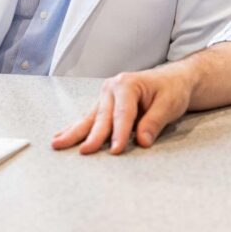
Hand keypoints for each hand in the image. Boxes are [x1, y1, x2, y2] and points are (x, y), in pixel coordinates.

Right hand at [51, 65, 192, 154]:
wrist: (173, 80)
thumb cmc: (171, 89)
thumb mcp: (169, 104)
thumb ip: (154, 122)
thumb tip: (143, 141)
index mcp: (127, 84)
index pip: (123, 113)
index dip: (120, 133)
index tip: (116, 150)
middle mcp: (112, 88)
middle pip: (102, 117)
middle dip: (94, 135)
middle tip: (85, 151)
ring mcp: (105, 96)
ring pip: (90, 118)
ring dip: (74, 132)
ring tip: (57, 143)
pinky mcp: (104, 105)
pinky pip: (89, 119)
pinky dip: (76, 129)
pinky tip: (61, 136)